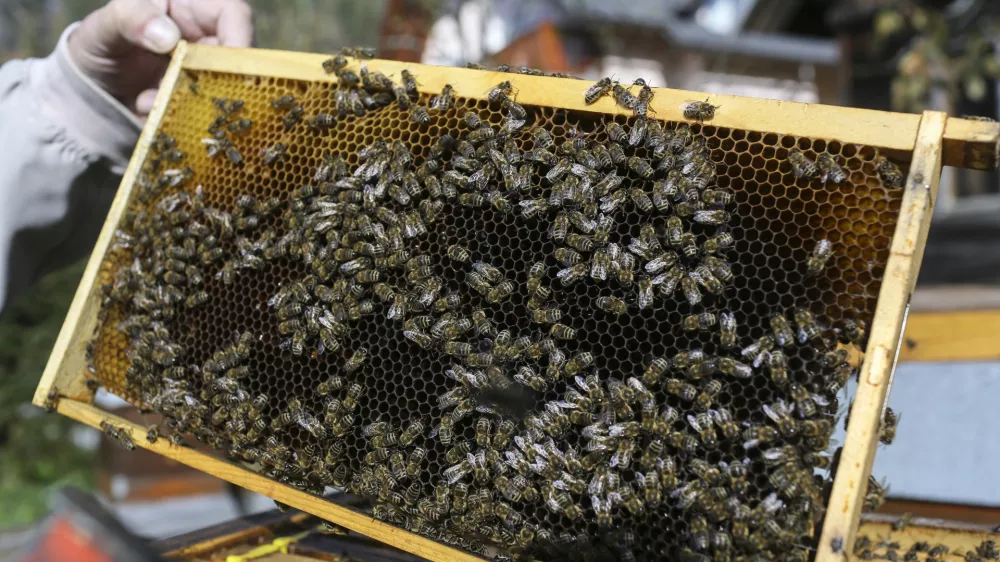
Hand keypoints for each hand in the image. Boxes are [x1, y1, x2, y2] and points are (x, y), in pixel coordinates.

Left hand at [68, 0, 253, 117]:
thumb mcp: (104, 27)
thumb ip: (130, 20)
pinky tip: (145, 108)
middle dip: (213, 81)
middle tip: (181, 92)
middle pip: (239, 60)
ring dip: (190, 103)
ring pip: (224, 92)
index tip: (227, 68)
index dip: (241, 39)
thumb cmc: (98, 42)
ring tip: (146, 100)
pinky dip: (179, 117)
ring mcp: (206, 74)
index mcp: (193, 7)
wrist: (88, 85)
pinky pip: (206, 116)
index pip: (235, 15)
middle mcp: (208, 40)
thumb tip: (168, 35)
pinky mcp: (199, 103)